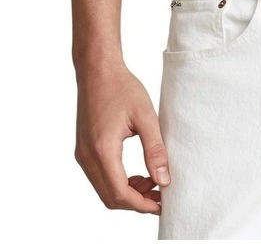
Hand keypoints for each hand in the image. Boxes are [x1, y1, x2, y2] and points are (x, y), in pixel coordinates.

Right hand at [74, 63, 169, 213]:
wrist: (98, 70)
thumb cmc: (122, 87)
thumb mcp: (145, 116)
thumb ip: (155, 149)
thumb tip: (164, 180)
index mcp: (102, 150)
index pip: (120, 193)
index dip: (142, 204)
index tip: (162, 204)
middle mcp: (87, 157)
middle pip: (110, 197)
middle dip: (136, 202)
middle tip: (161, 195)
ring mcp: (82, 154)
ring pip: (104, 189)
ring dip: (128, 193)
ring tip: (153, 182)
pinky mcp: (84, 149)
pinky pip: (100, 177)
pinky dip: (118, 182)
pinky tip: (138, 174)